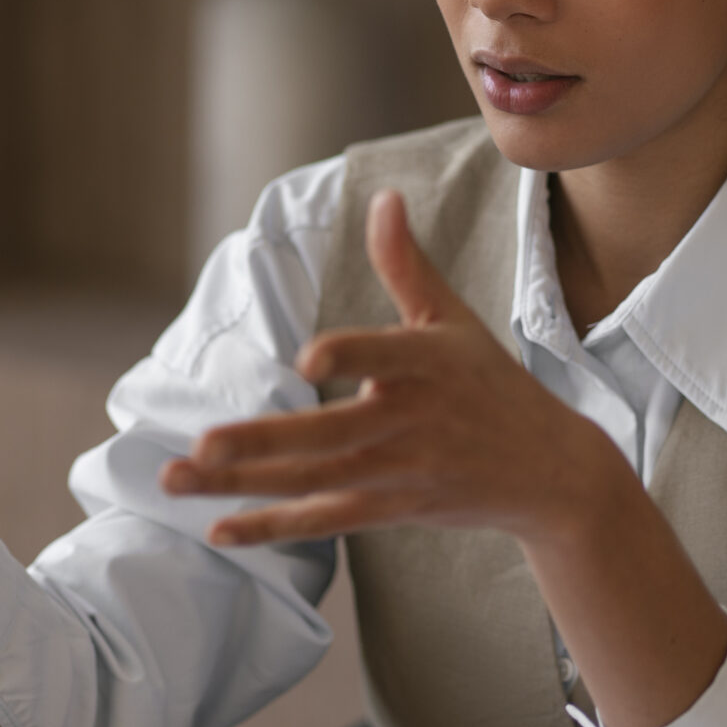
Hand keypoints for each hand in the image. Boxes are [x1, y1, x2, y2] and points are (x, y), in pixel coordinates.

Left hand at [158, 190, 633, 549]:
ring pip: (313, 482)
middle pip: (329, 436)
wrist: (551, 472)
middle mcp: (410, 421)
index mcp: (426, 364)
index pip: (383, 357)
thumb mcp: (454, 320)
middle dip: (262, 443)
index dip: (349, 357)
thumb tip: (383, 197)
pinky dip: (273, 526)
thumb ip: (407, 264)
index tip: (307, 359)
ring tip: (175, 478)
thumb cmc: (491, 384)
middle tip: (202, 444)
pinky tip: (218, 528)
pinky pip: (325, 521)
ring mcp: (399, 471)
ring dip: (242, 485)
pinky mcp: (393, 508)